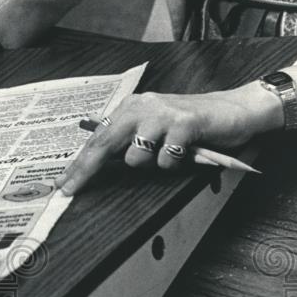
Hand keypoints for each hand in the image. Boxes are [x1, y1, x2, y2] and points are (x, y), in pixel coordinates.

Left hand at [54, 82, 283, 194]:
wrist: (234, 109)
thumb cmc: (191, 124)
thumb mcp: (155, 127)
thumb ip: (130, 140)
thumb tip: (99, 165)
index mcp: (131, 108)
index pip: (98, 139)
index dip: (78, 164)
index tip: (62, 184)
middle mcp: (142, 106)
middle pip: (104, 145)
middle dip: (85, 171)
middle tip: (69, 190)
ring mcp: (162, 114)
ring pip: (136, 158)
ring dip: (152, 165)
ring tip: (171, 153)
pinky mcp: (183, 124)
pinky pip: (166, 160)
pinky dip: (176, 164)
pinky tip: (186, 151)